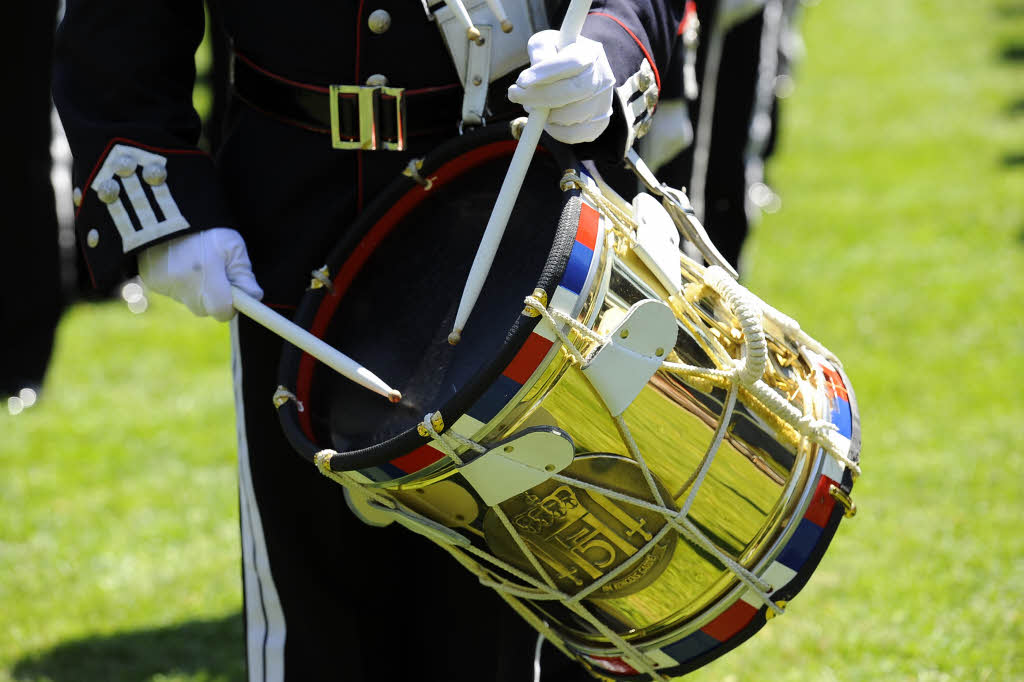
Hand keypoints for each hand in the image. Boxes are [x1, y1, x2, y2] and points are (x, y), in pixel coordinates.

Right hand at [137, 227, 263, 321]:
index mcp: (207, 275)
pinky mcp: (151, 281)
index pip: (222, 311)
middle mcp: (184, 285)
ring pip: (189, 300)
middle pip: (205, 309)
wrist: (169, 211)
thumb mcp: (233, 246)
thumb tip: (254, 296)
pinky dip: (180, 283)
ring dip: (196, 290)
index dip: (231, 306)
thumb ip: (244, 274)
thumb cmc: (208, 228)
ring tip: (197, 264)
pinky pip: (172, 292)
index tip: (236, 296)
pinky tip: (181, 263)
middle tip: (217, 275)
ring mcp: (164, 285)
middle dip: (214, 298)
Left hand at [507, 30, 615, 143]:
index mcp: (591, 54)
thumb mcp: (548, 43)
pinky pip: (573, 135)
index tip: (521, 81)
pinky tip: (548, 118)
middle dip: (539, 96)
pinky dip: (555, 131)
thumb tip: (536, 69)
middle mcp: (603, 78)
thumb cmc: (560, 57)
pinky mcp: (600, 123)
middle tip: (515, 95)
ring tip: (535, 104)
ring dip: (545, 114)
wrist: (584, 75)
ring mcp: (604, 103)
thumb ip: (541, 51)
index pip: (572, 63)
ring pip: (570, 116)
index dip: (546, 73)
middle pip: (573, 91)